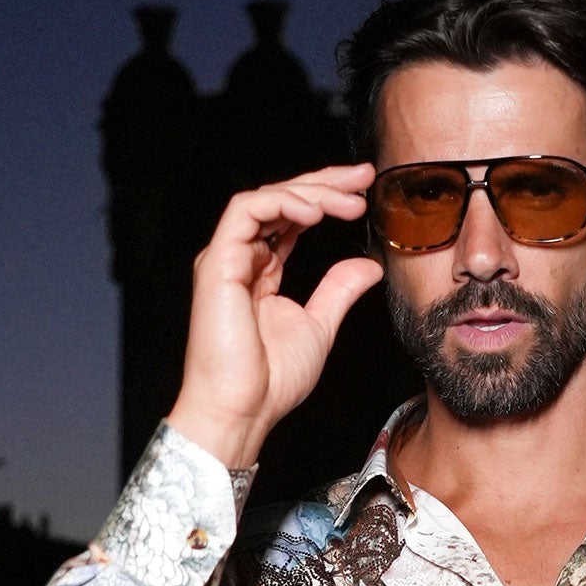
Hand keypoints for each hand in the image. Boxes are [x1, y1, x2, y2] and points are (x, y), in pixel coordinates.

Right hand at [167, 166, 382, 468]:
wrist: (242, 409)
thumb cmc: (269, 381)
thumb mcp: (318, 325)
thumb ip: (338, 290)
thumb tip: (367, 265)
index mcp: (259, 272)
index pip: (291, 219)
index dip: (325, 198)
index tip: (364, 193)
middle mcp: (239, 259)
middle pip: (279, 202)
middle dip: (323, 182)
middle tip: (363, 176)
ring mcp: (226, 258)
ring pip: (264, 199)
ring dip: (310, 192)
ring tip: (349, 201)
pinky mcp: (218, 262)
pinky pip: (246, 212)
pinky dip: (282, 204)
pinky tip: (315, 213)